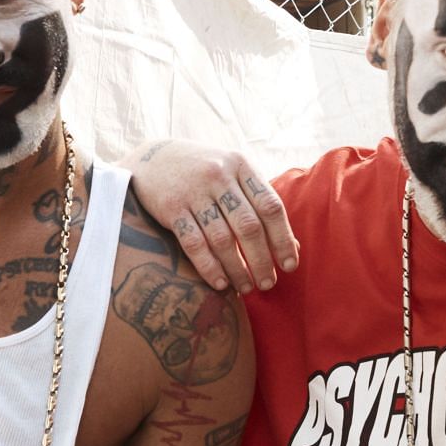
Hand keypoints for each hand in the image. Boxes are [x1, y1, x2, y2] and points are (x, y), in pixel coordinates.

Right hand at [124, 139, 297, 294]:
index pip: (270, 206)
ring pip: (222, 238)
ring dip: (237, 269)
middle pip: (248, 226)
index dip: (283, 239)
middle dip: (261, 260)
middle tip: (267, 284)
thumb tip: (292, 245)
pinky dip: (209, 266)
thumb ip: (260, 204)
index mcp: (241, 166)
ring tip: (246, 288)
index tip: (289, 265)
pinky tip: (219, 283)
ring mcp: (194, 191)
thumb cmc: (205, 172)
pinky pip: (194, 243)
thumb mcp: (234, 174)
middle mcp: (219, 176)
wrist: (153, 157)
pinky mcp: (171, 207)